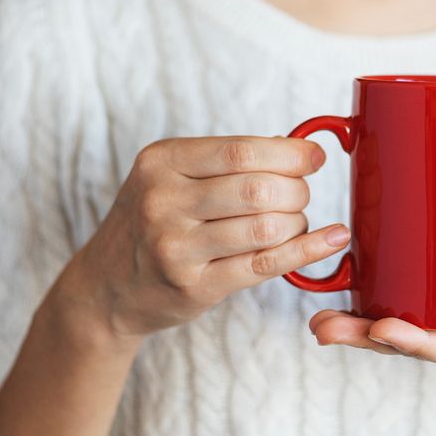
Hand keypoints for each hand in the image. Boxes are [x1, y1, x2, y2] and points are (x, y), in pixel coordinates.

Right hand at [55, 136, 350, 338]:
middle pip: (258, 189)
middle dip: (296, 191)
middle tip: (300, 196)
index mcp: (161, 162)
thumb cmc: (153, 223)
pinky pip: (265, 264)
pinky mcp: (193, 286)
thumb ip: (226, 162)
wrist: (106, 286)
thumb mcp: (170, 178)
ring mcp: (175, 247)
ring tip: (293, 223)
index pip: (241, 150)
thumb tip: (299, 148)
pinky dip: (306, 251)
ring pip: (266, 228)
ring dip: (297, 223)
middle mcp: (163, 201)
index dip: (290, 153)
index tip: (314, 157)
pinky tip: (329, 240)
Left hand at [309, 271, 435, 384]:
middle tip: (325, 329)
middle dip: (372, 340)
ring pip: (414, 339)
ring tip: (320, 324)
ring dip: (365, 332)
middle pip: (424, 349)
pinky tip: (349, 302)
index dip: (422, 344)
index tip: (383, 330)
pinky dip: (382, 315)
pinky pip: (420, 321)